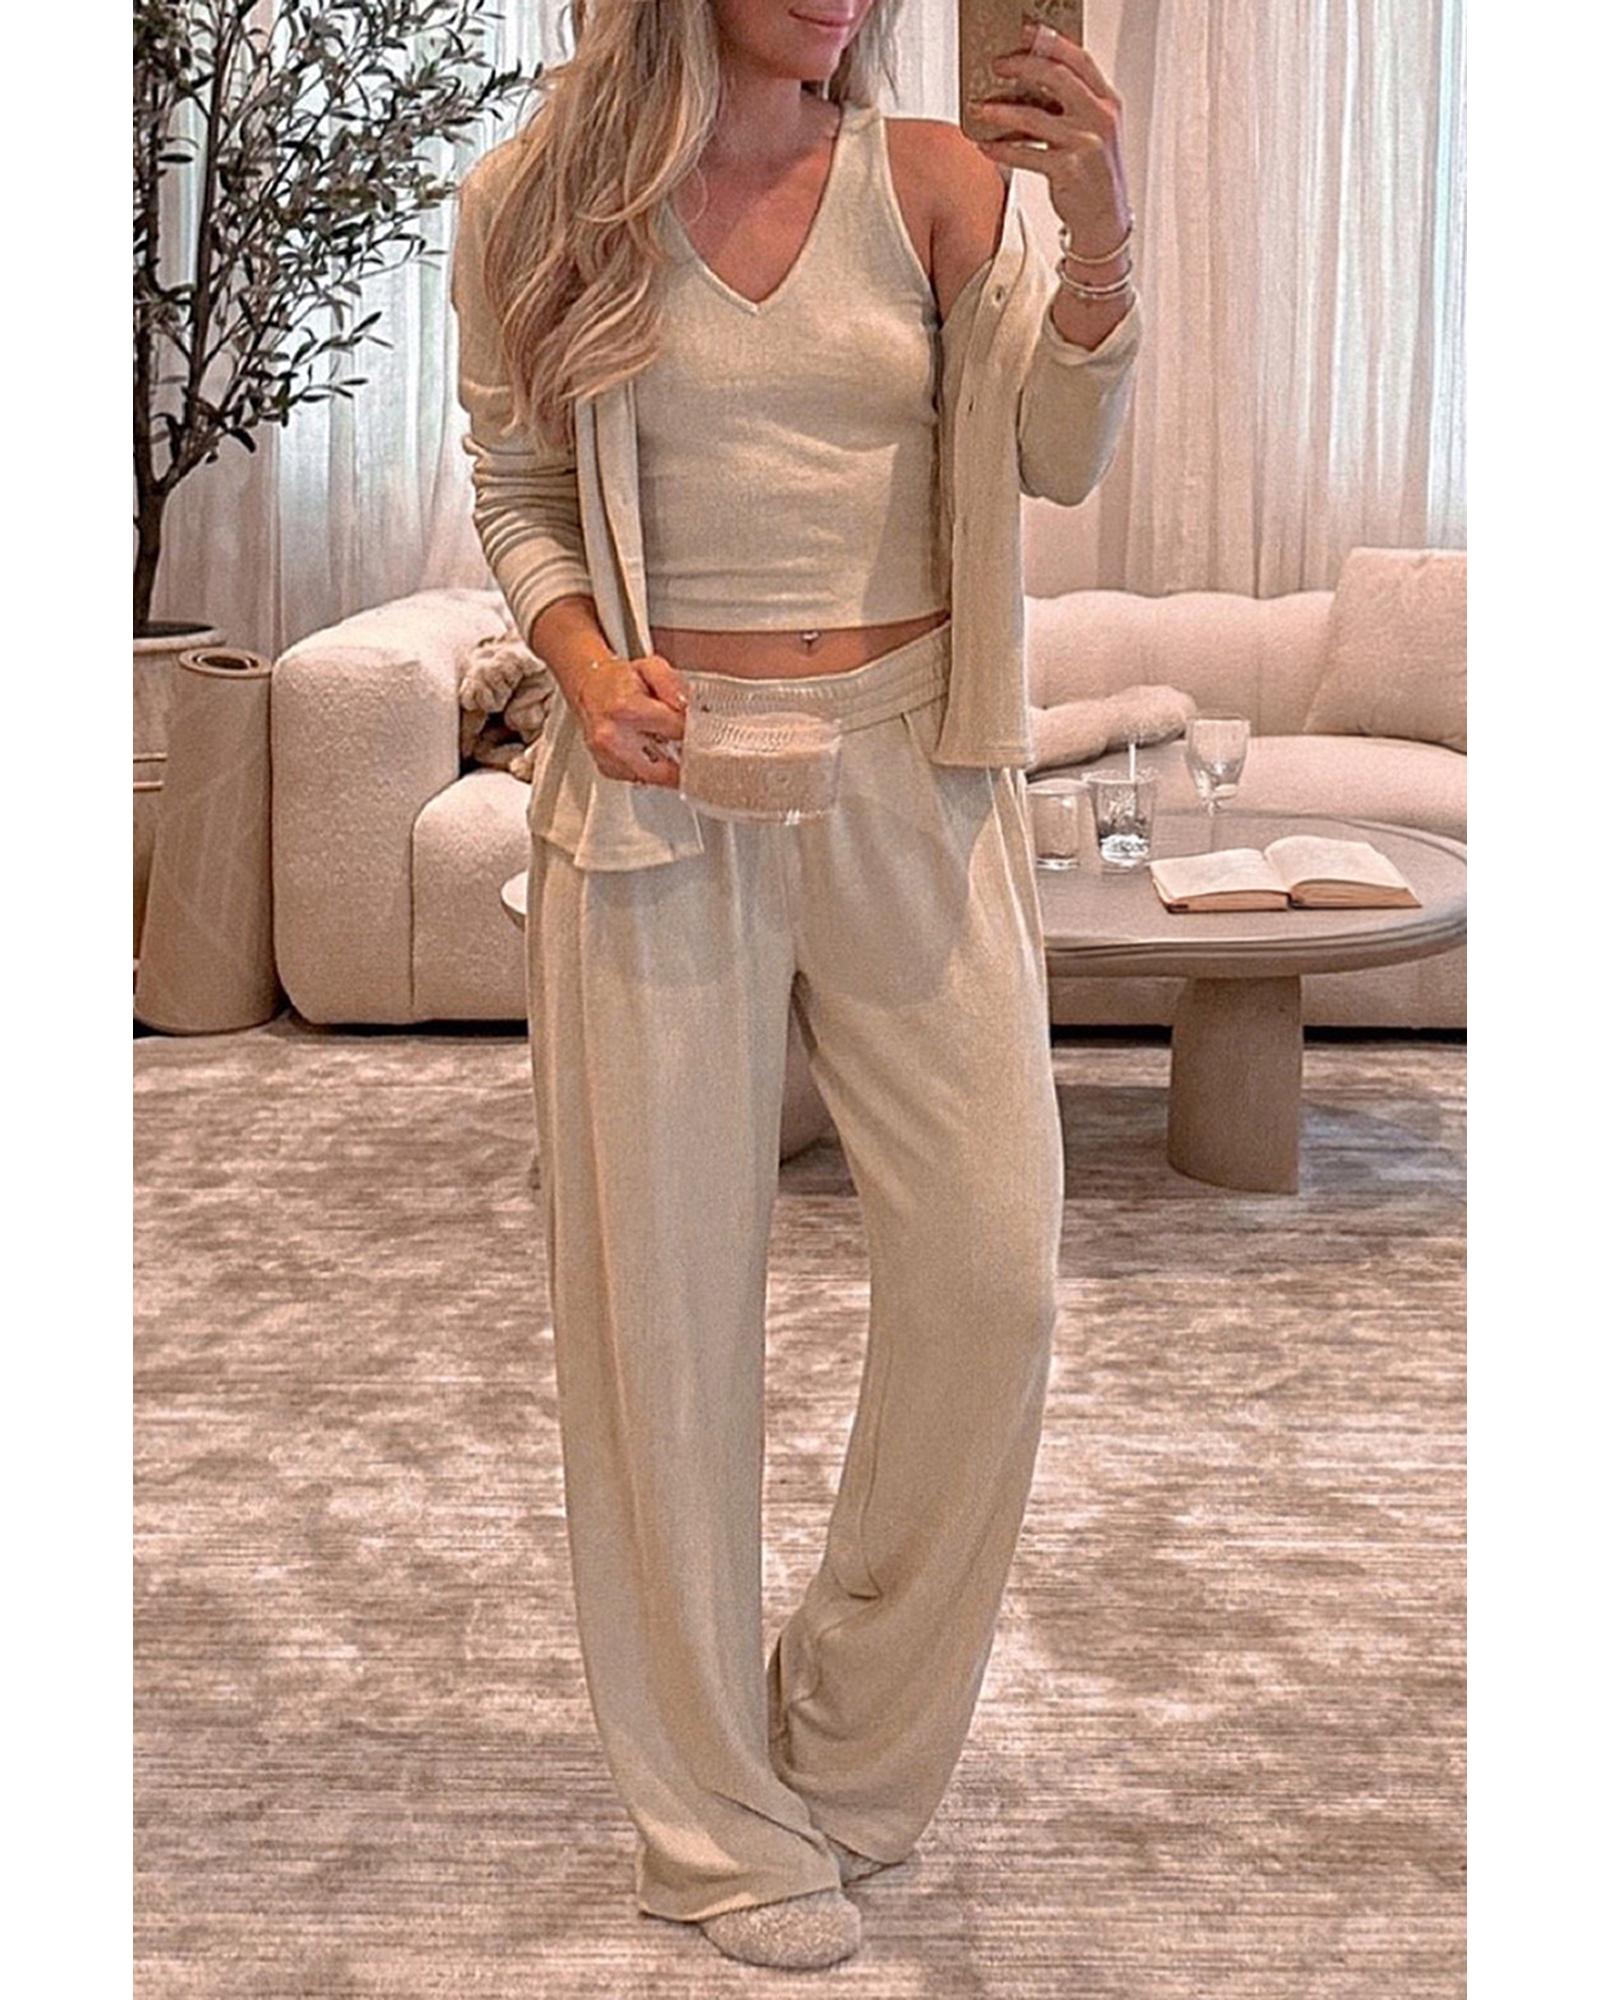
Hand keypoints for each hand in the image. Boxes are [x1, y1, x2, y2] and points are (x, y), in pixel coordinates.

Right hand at [573, 652, 688, 786]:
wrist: (590, 689)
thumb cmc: (619, 681)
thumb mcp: (650, 668)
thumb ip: (672, 684)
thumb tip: (686, 706)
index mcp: (626, 709)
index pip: (676, 730)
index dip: (690, 727)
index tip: (692, 724)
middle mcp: (613, 737)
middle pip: (666, 768)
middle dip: (680, 756)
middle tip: (681, 741)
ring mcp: (608, 756)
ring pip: (655, 778)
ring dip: (665, 764)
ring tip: (659, 741)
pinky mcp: (608, 769)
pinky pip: (640, 778)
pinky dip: (649, 768)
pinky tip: (645, 749)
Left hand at [967, 15, 1131, 260]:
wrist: (1106, 222)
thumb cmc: (1094, 175)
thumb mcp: (1093, 131)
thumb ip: (1072, 105)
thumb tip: (1029, 80)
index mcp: (1107, 102)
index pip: (1079, 58)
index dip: (1050, 40)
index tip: (1024, 31)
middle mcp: (1099, 118)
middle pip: (1056, 76)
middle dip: (1021, 65)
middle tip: (996, 66)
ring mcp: (1085, 144)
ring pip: (1034, 117)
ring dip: (1001, 111)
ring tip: (979, 109)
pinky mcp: (1069, 171)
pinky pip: (1027, 155)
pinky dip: (1002, 150)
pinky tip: (985, 147)